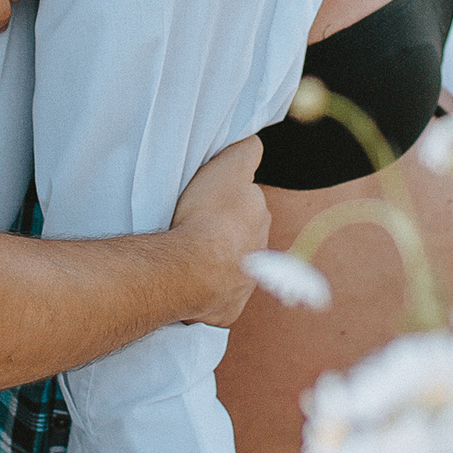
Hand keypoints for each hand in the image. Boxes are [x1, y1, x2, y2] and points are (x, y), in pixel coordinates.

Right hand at [169, 135, 268, 326]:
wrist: (190, 270)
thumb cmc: (204, 216)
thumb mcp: (227, 167)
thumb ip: (245, 152)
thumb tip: (254, 143)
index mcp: (260, 216)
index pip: (249, 201)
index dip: (230, 197)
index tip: (211, 199)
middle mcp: (262, 251)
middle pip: (242, 234)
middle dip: (225, 230)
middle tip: (196, 225)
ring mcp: (247, 283)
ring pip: (234, 265)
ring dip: (217, 259)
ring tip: (190, 255)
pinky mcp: (231, 308)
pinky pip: (220, 295)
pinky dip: (208, 290)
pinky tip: (190, 281)